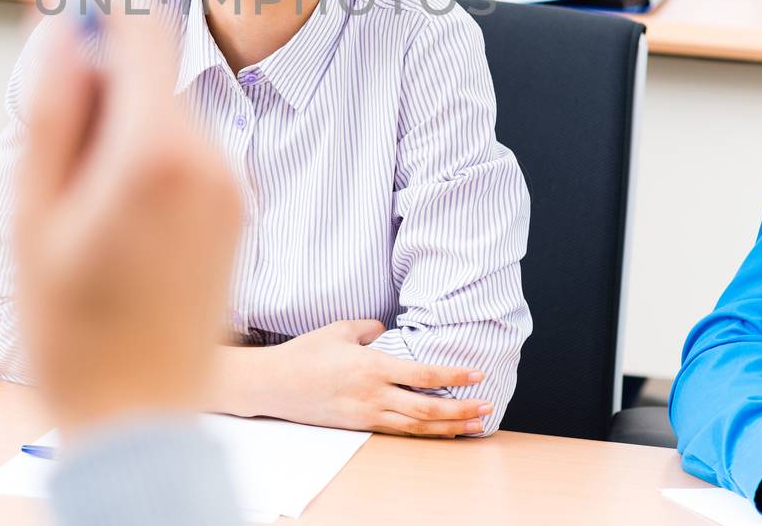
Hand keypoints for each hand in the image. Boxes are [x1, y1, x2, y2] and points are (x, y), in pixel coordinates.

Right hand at [13, 12, 242, 434]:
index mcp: (154, 149)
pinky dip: (153, 160)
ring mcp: (231, 185)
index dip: (102, 12)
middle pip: (158, 68)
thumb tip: (65, 34)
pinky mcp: (239, 209)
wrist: (140, 414)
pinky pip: (191, 151)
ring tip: (90, 204)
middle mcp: (208, 156)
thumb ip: (52, 111)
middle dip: (106, 85)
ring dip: (127, 127)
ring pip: (172, 110)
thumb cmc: (73, 327)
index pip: (145, 26)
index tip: (71, 21)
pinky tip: (123, 223)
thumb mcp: (34, 211)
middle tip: (62, 150)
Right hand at [213, 319, 492, 436]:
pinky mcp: (359, 425)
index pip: (423, 374)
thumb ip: (368, 328)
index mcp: (372, 367)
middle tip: (486, 406)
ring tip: (474, 425)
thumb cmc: (305, 353)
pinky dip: (424, 432)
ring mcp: (367, 414)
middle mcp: (374, 394)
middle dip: (460, 409)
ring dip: (449, 427)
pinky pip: (398, 431)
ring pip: (416, 426)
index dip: (453, 376)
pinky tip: (440, 431)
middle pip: (427, 409)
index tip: (477, 375)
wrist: (274, 384)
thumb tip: (385, 330)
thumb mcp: (339, 329)